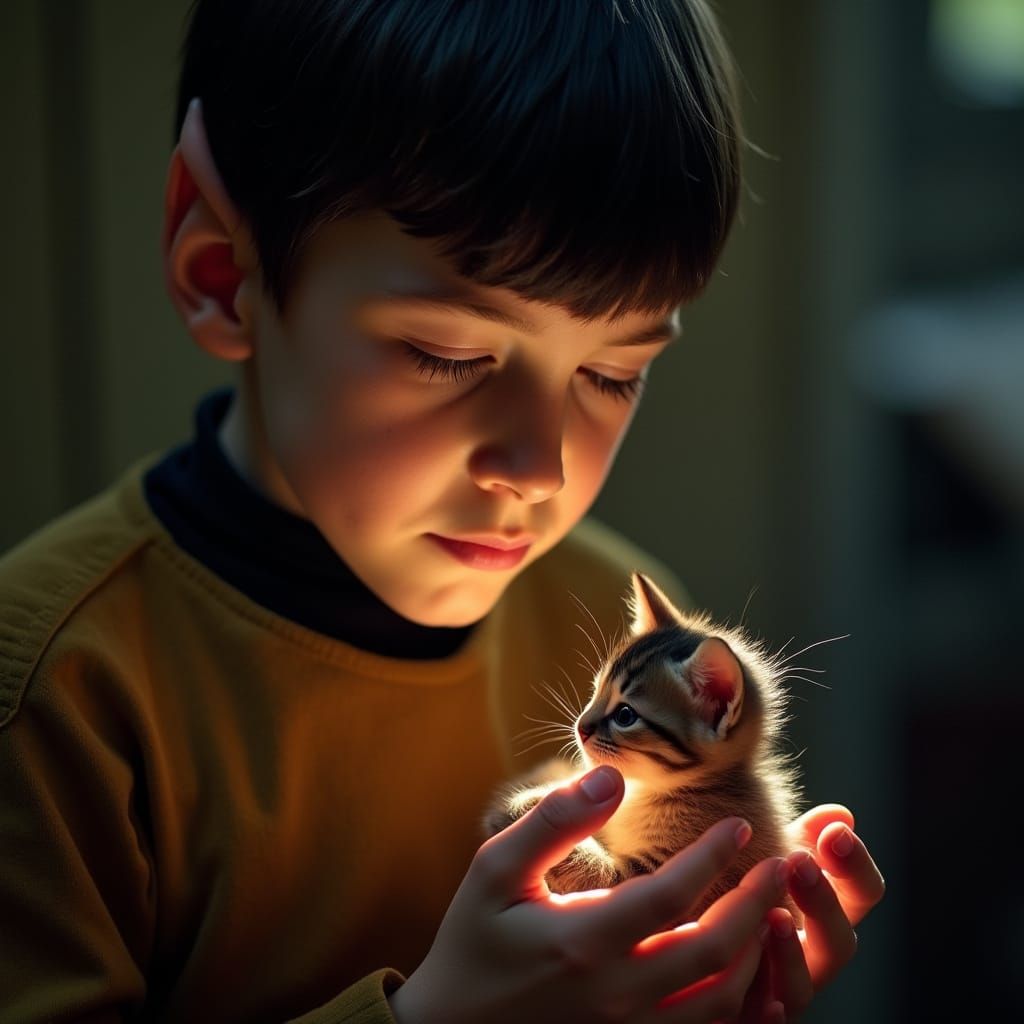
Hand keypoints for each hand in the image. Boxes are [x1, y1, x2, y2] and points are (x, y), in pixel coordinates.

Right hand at [389, 766, 790, 1023]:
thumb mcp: (495, 869)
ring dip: (756, 954)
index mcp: (580, 942)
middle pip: (712, 953)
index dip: (712, 857)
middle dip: (756, 904)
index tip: (738, 825)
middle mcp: (613, 995)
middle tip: (781, 866)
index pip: (668, 896)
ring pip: (721, 1001)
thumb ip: (552, 820)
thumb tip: (611, 777)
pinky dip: (741, 1000)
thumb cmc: (476, 939)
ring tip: (772, 910)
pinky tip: (748, 965)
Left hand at [738, 804, 885, 1021]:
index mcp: (816, 913)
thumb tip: (840, 813)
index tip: (835, 830)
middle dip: (824, 902)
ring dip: (792, 955)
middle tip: (797, 863)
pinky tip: (768, 1002)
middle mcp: (804, 958)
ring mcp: (775, 993)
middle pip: (840, 943)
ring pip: (801, 989)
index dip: (855, 864)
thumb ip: (795, 836)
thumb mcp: (756, 856)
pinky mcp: (740, 1018)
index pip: (860, 893)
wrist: (664, 939)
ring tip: (773, 917)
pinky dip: (770, 1016)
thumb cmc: (720, 885)